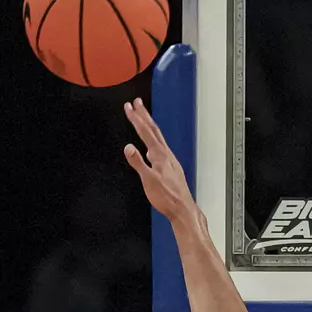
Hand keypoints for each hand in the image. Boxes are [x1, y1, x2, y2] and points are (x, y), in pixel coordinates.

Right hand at [123, 98, 196, 222]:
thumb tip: (128, 147)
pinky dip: (154, 142)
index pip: (145, 132)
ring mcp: (170, 161)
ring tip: (144, 118)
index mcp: (159, 155)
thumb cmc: (167, 197)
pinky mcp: (171, 168)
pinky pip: (161, 149)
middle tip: (137, 103)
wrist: (182, 208)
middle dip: (144, 115)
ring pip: (158, 138)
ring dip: (150, 127)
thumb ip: (138, 163)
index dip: (136, 118)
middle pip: (154, 130)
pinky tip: (152, 149)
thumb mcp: (148, 180)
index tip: (128, 107)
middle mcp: (166, 155)